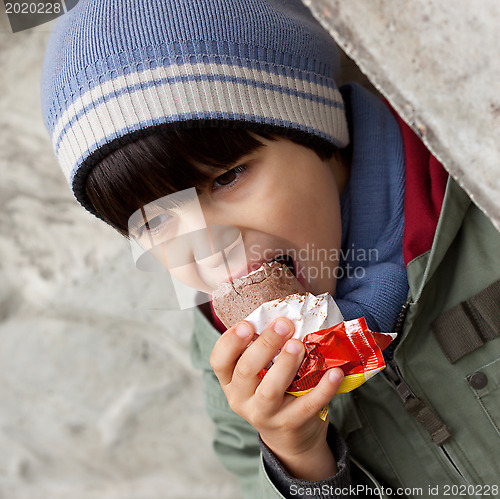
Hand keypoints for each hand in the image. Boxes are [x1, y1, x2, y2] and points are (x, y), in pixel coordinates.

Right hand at [210, 317, 343, 479]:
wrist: (289, 436)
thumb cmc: (272, 390)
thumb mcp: (258, 374)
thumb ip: (263, 349)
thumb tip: (283, 314)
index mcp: (230, 381)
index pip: (218, 361)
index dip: (230, 341)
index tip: (246, 324)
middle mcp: (241, 398)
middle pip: (245, 371)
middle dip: (264, 345)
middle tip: (283, 325)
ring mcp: (264, 414)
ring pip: (270, 390)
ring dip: (285, 364)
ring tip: (299, 345)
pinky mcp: (291, 424)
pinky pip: (307, 405)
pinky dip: (323, 388)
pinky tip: (334, 372)